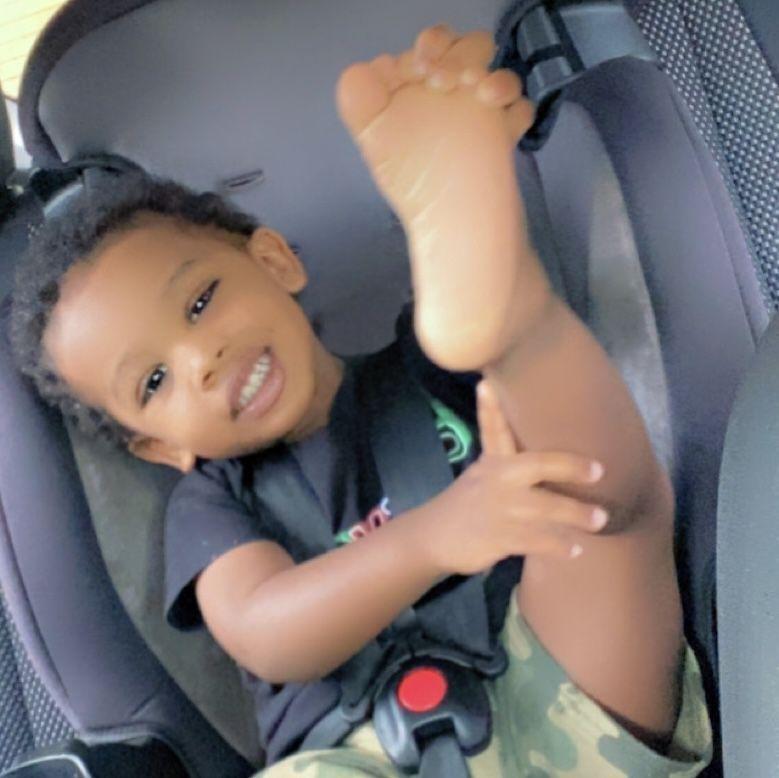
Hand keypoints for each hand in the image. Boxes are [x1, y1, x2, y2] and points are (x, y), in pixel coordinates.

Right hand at [420, 380, 607, 575]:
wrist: (434, 538)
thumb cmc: (467, 505)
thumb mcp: (480, 476)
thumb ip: (506, 462)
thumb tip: (542, 456)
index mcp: (492, 462)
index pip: (492, 428)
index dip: (491, 406)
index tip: (488, 384)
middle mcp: (495, 480)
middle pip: (535, 465)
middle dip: (567, 466)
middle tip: (598, 470)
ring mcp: (498, 509)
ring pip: (543, 508)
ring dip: (574, 514)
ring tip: (600, 520)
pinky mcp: (498, 537)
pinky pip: (536, 541)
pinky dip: (558, 546)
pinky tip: (575, 549)